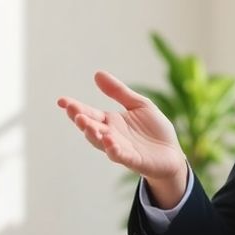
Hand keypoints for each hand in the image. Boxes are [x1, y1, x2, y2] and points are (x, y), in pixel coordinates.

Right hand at [57, 71, 187, 203]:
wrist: (173, 153)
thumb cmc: (154, 130)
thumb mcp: (138, 104)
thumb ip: (118, 92)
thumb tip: (97, 73)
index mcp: (111, 121)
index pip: (89, 113)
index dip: (75, 107)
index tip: (61, 100)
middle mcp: (111, 135)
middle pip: (92, 127)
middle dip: (81, 120)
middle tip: (72, 110)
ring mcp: (121, 149)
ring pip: (101, 142)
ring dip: (92, 134)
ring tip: (84, 124)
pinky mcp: (134, 160)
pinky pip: (120, 155)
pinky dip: (113, 150)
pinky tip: (109, 140)